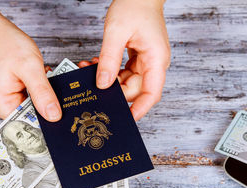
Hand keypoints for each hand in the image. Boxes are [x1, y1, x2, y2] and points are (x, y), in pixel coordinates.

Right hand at [0, 18, 60, 121]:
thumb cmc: (7, 46)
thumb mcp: (29, 68)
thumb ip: (42, 92)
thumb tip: (54, 116)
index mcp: (4, 106)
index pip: (30, 124)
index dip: (48, 122)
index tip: (66, 118)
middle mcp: (9, 106)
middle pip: (37, 116)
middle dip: (52, 105)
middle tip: (67, 94)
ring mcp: (17, 100)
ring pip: (41, 106)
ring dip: (51, 95)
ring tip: (56, 80)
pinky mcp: (24, 93)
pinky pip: (40, 97)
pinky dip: (48, 88)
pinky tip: (52, 77)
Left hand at [80, 0, 169, 120]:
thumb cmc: (135, 5)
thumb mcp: (116, 32)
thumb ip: (109, 60)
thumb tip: (103, 84)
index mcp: (156, 59)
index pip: (151, 93)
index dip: (140, 109)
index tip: (126, 118)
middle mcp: (154, 63)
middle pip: (135, 89)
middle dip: (114, 90)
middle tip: (94, 85)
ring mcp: (147, 61)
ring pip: (128, 82)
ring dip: (109, 80)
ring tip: (90, 69)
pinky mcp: (139, 57)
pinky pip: (125, 72)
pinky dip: (111, 71)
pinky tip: (98, 64)